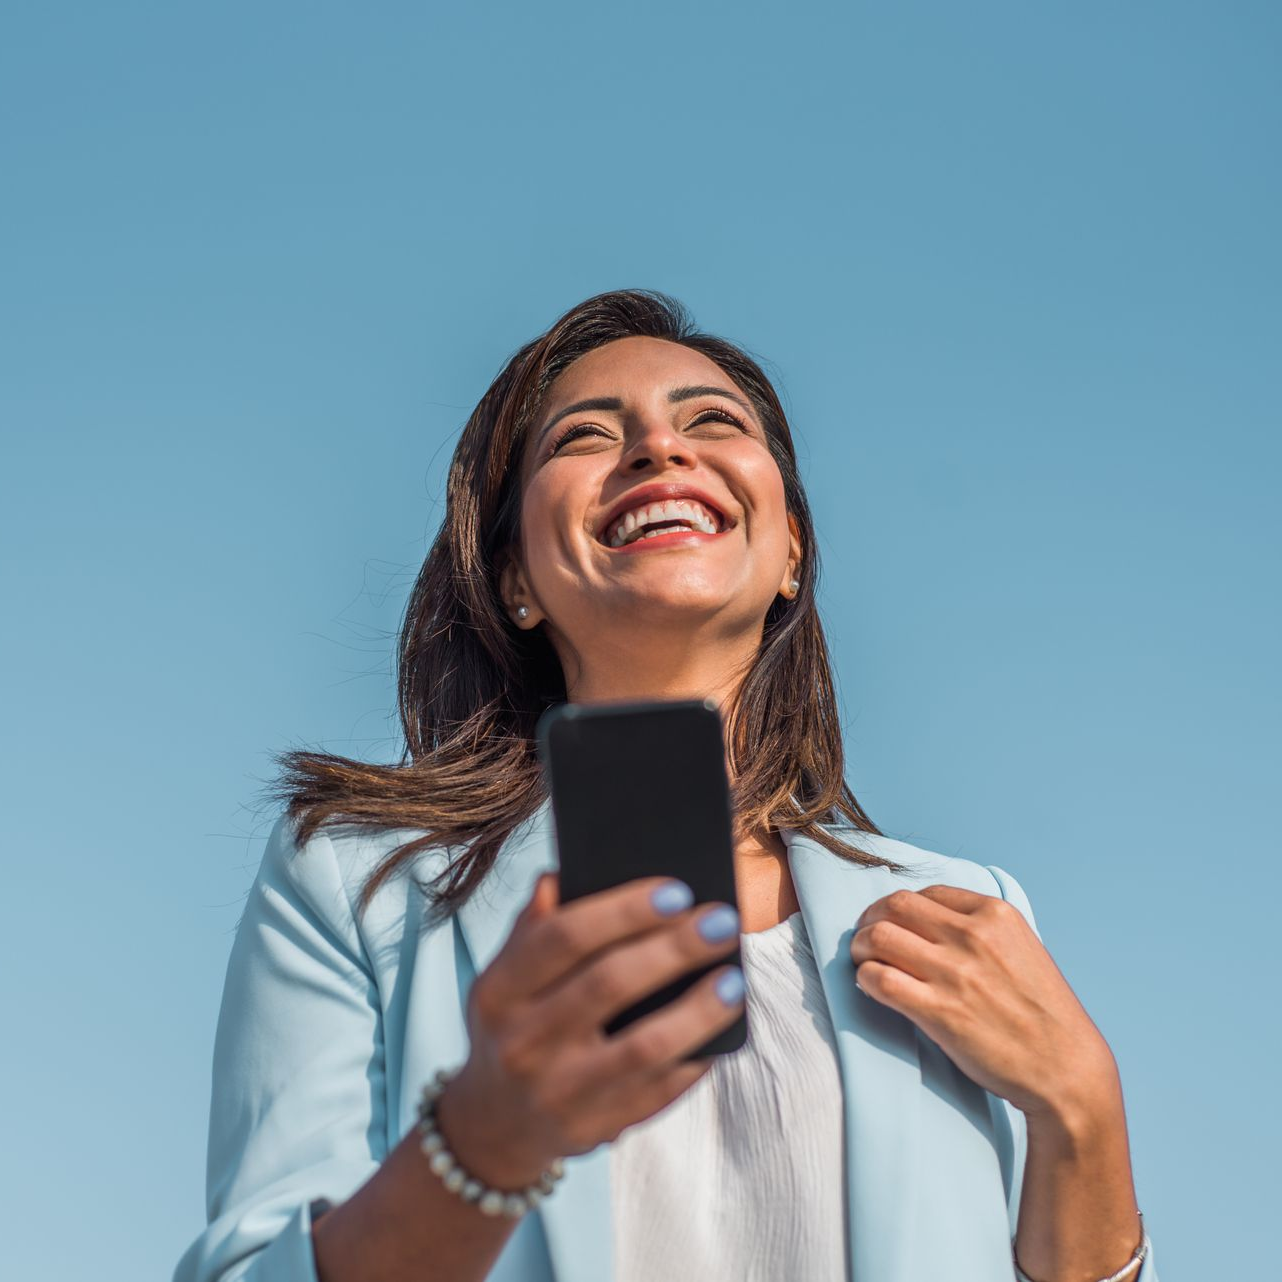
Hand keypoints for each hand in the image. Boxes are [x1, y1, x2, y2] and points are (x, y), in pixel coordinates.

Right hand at [435, 872, 744, 1188]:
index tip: (678, 890)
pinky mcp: (592, 1130)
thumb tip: (564, 875)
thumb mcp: (505, 976)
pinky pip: (657, 1092)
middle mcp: (522, 1043)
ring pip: (643, 1046)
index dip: (623, 909)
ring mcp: (558, 1093)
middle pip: (609, 984)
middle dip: (674, 948)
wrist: (494, 1124)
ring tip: (734, 979)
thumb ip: (535, 926)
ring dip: (698, 1009)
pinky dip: (695, 1059)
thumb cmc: (514, 1024)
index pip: (563, 936)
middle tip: (722, 922)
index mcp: (500, 991)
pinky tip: (720, 1032)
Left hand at [849, 885, 1116, 1119]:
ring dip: (861, 948)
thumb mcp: (1023, 948)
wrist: (1066, 1069)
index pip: (925, 893)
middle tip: (866, 940)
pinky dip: (865, 979)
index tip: (892, 924)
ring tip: (864, 962)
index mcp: (995, 914)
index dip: (900, 908)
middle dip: (871, 920)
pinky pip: (880, 979)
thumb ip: (981, 929)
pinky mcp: (940, 1011)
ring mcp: (955, 973)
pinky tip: (871, 987)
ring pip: (878, 936)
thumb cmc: (1043, 1013)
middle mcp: (974, 936)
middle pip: (893, 906)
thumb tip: (928, 921)